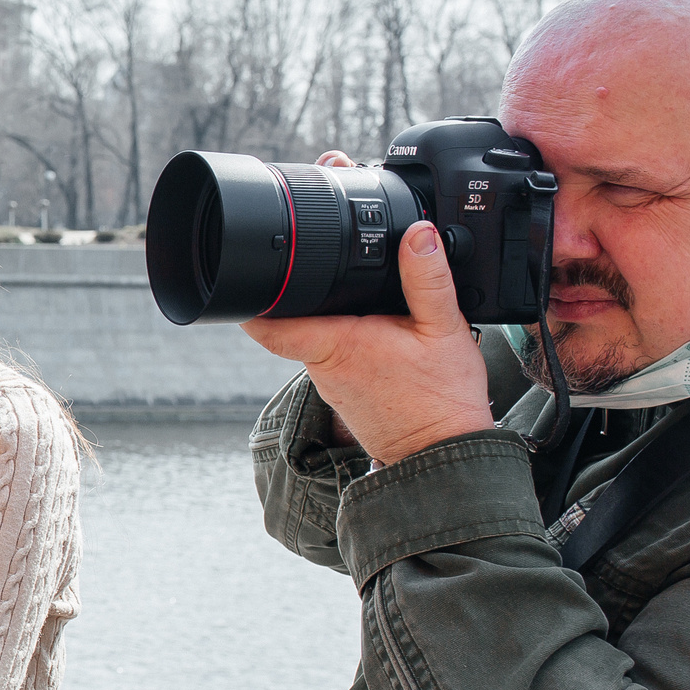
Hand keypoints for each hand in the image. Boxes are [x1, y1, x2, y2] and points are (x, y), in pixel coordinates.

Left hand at [243, 219, 493, 465]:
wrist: (444, 453)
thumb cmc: (442, 400)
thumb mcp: (444, 330)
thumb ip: (429, 279)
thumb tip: (419, 235)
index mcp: (338, 345)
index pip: (271, 325)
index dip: (253, 304)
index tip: (244, 278)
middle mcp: (324, 369)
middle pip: (296, 324)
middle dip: (306, 299)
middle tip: (320, 270)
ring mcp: (331, 386)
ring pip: (317, 343)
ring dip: (330, 323)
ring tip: (359, 304)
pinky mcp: (344, 398)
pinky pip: (335, 361)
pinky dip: (346, 345)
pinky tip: (374, 338)